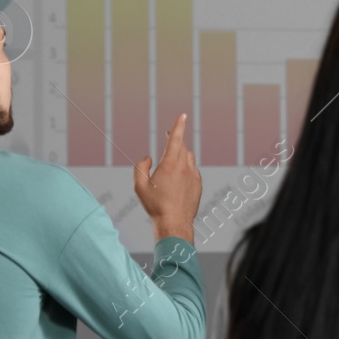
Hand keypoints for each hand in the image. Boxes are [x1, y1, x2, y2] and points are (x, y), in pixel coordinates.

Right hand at [134, 113, 202, 241]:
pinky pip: (192, 170)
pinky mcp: (198, 185)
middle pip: (182, 147)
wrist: (175, 223)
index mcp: (170, 165)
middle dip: (176, 140)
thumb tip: (148, 158)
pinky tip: (177, 179)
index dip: (178, 125)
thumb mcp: (139, 185)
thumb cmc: (155, 205)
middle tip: (169, 136)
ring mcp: (194, 176)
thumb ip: (141, 167)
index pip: (176, 139)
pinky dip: (185, 169)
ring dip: (180, 155)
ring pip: (189, 158)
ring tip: (170, 161)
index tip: (183, 115)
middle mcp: (185, 168)